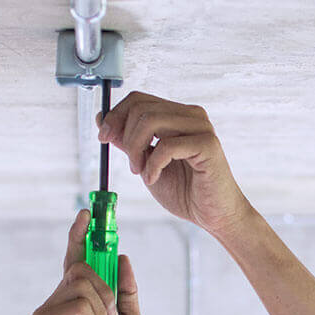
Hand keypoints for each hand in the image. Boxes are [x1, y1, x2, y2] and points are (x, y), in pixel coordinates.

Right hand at [30, 210, 143, 314]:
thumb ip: (126, 290)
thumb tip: (122, 256)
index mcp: (77, 300)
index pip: (76, 259)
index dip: (80, 236)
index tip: (86, 214)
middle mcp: (58, 301)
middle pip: (83, 266)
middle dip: (106, 291)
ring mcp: (48, 310)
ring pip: (82, 281)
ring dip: (101, 310)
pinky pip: (78, 302)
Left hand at [98, 91, 251, 237]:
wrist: (213, 215)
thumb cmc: (186, 191)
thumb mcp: (146, 163)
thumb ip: (128, 141)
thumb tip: (101, 118)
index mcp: (177, 116)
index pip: (139, 99)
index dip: (116, 116)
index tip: (103, 137)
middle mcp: (191, 116)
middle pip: (141, 107)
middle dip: (125, 136)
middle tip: (130, 165)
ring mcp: (201, 128)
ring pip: (151, 120)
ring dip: (136, 149)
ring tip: (141, 172)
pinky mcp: (207, 145)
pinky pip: (167, 145)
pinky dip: (153, 165)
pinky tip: (153, 178)